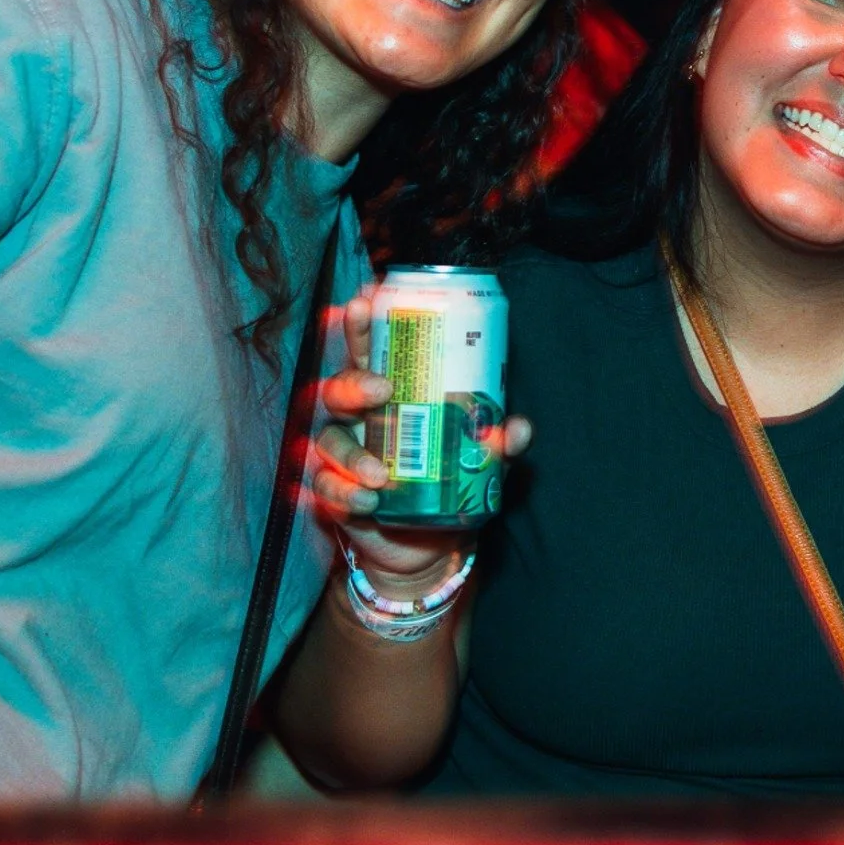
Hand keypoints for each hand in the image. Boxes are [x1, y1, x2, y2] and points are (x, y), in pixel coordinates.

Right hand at [308, 288, 530, 595]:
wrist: (430, 544)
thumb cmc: (450, 482)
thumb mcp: (481, 461)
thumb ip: (498, 443)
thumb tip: (518, 428)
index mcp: (388, 395)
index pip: (369, 351)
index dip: (362, 324)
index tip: (364, 300)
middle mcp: (356, 419)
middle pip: (337, 388)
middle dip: (354, 383)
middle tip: (382, 389)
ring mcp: (340, 456)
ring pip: (327, 441)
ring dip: (352, 454)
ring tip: (380, 474)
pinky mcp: (332, 494)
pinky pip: (325, 489)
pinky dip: (343, 494)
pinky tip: (366, 502)